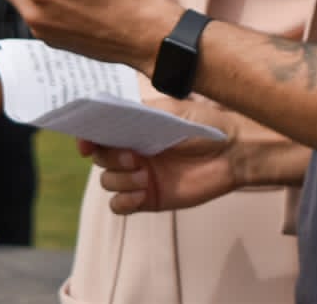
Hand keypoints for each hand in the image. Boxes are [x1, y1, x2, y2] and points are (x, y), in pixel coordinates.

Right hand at [80, 97, 239, 214]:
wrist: (232, 151)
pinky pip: (120, 205)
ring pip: (108, 182)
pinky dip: (124, 201)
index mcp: (134, 129)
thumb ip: (136, 113)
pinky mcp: (149, 198)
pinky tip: (141, 192)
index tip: (85, 144)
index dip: (87, 138)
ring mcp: (139, 176)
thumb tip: (107, 113)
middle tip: (133, 157)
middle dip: (109, 158)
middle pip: (100, 159)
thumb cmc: (203, 126)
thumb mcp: (168, 111)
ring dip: (120, 179)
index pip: (100, 134)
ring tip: (145, 175)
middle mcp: (133, 152)